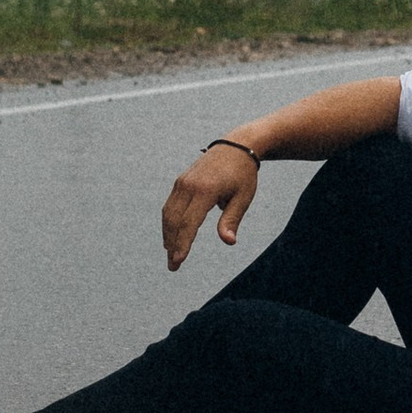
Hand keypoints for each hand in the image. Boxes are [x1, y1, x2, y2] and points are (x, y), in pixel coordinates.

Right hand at [162, 139, 258, 269]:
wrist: (236, 146)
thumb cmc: (243, 174)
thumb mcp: (243, 197)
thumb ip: (232, 219)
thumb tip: (228, 242)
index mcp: (206, 190)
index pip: (190, 223)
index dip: (183, 244)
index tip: (178, 261)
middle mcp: (189, 186)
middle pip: (175, 221)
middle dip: (172, 246)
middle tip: (173, 266)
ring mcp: (182, 182)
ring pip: (169, 214)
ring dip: (168, 235)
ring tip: (171, 255)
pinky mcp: (180, 182)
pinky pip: (170, 206)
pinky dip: (169, 223)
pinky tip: (171, 236)